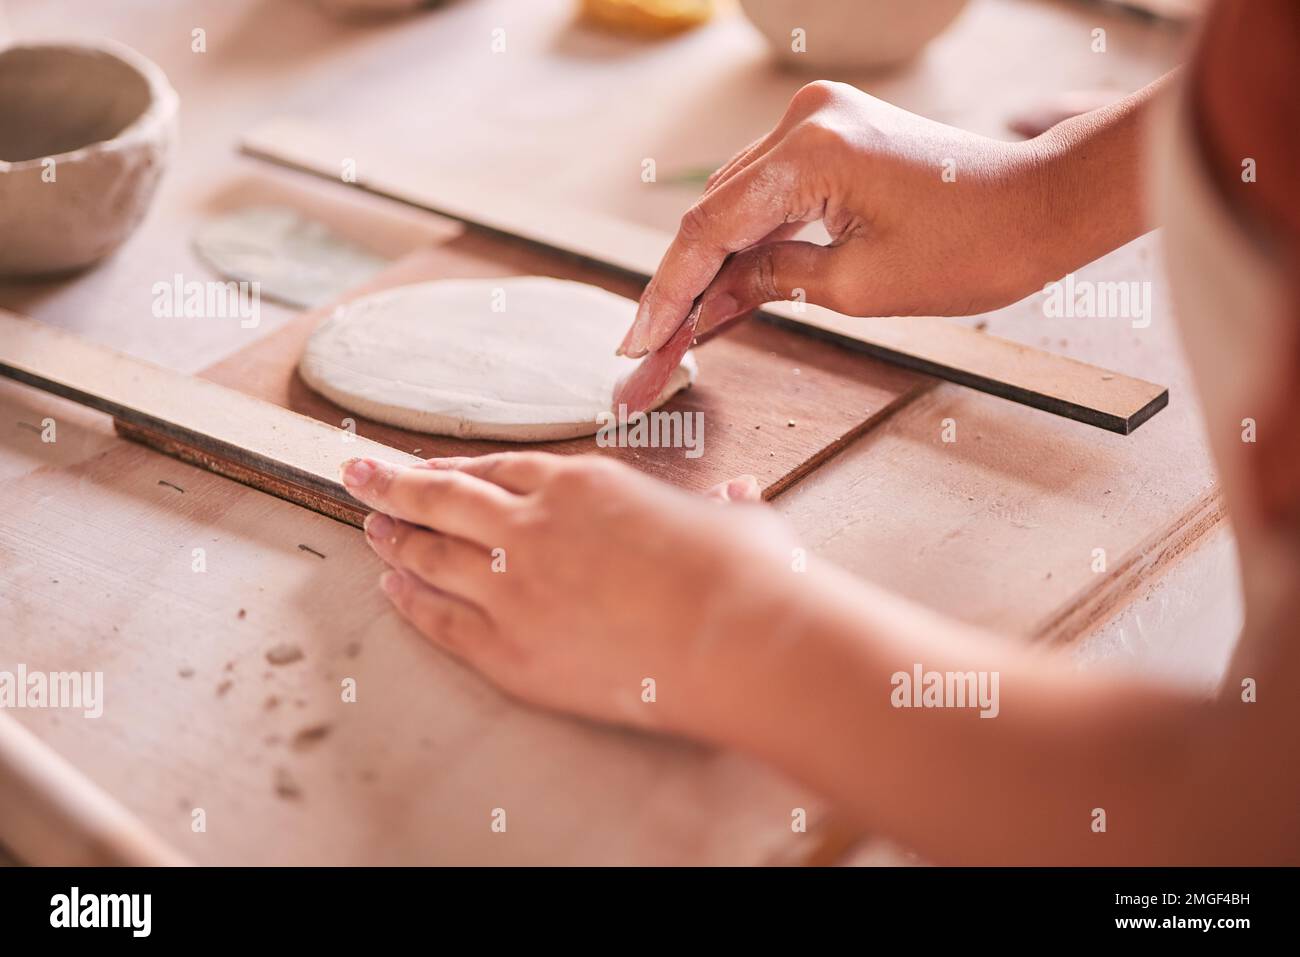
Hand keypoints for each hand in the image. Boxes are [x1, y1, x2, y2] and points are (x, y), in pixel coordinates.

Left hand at [340, 453, 797, 733]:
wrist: (739, 639)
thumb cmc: (743, 574)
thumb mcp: (735, 520)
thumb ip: (722, 507)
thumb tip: (742, 497)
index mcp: (581, 484)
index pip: (497, 470)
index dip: (455, 470)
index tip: (429, 468)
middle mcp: (533, 526)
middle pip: (441, 499)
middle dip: (391, 484)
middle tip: (356, 475)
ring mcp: (514, 589)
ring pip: (432, 555)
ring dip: (394, 538)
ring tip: (368, 528)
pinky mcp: (512, 650)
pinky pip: (442, 620)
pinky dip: (410, 601)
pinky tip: (390, 588)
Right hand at [618, 80, 1054, 357]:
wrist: (1043, 206)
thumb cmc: (973, 247)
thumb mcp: (859, 285)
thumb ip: (773, 281)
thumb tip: (714, 299)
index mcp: (810, 151)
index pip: (709, 230)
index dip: (668, 294)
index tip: (638, 342)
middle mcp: (804, 121)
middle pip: (714, 214)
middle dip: (682, 287)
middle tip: (650, 352)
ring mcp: (817, 122)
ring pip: (736, 205)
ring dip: (712, 268)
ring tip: (680, 335)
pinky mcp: (831, 137)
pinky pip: (769, 194)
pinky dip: (749, 244)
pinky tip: (724, 296)